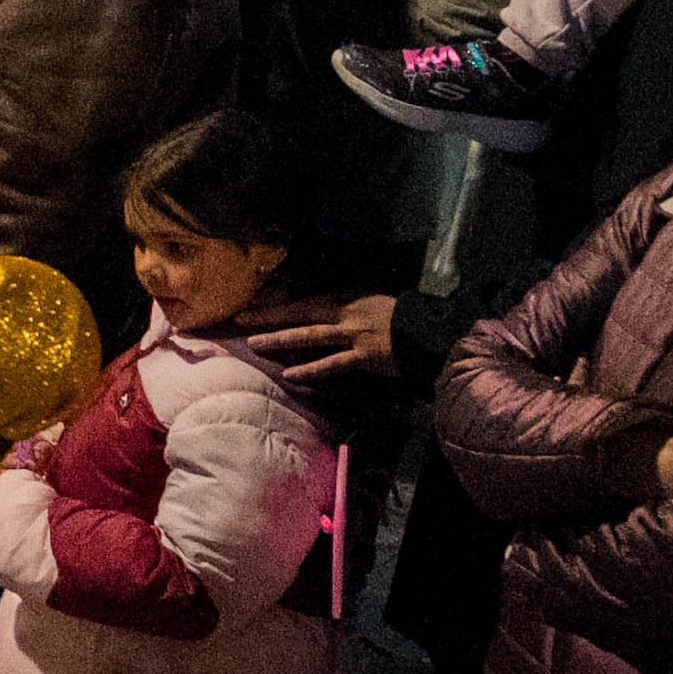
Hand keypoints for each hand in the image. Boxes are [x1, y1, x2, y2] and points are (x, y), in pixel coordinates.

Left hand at [239, 292, 395, 386]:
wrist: (431, 332)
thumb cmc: (400, 318)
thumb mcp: (369, 304)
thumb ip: (344, 310)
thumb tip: (318, 317)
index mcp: (347, 299)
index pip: (304, 301)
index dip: (278, 305)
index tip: (254, 308)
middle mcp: (346, 313)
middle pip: (300, 311)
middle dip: (269, 315)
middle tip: (241, 319)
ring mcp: (354, 334)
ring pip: (309, 335)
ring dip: (281, 338)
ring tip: (255, 343)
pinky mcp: (363, 356)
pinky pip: (332, 364)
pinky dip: (311, 369)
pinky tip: (290, 374)